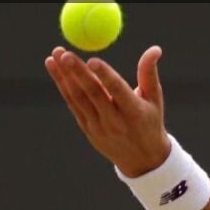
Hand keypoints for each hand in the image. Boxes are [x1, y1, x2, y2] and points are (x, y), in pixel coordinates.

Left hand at [45, 45, 170, 176]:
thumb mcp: (154, 100)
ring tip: (55, 55)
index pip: (118, 92)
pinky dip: (63, 86)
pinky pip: (73, 104)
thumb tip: (154, 49)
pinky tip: (55, 68)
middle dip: (78, 73)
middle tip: (66, 54)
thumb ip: (149, 73)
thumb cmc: (150, 122)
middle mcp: (115, 121)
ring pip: (79, 99)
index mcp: (134, 113)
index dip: (105, 76)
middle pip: (93, 94)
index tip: (93, 60)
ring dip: (64, 76)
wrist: (142, 160)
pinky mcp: (87, 129)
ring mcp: (99, 127)